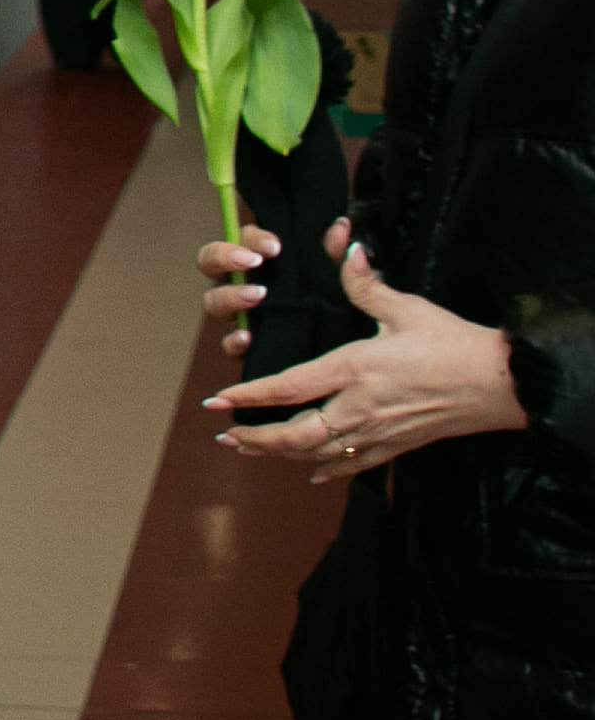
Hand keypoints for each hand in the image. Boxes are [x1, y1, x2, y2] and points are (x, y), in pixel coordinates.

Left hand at [204, 221, 527, 484]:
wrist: (502, 384)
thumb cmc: (454, 343)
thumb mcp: (407, 309)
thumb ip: (366, 284)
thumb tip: (346, 247)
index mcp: (353, 370)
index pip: (288, 387)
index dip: (249, 396)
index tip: (217, 401)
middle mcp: (359, 407)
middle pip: (295, 434)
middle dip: (256, 437)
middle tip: (226, 435)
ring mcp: (378, 431)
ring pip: (318, 453)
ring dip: (280, 454)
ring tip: (250, 450)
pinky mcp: (399, 445)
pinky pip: (354, 465)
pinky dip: (327, 468)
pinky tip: (311, 472)